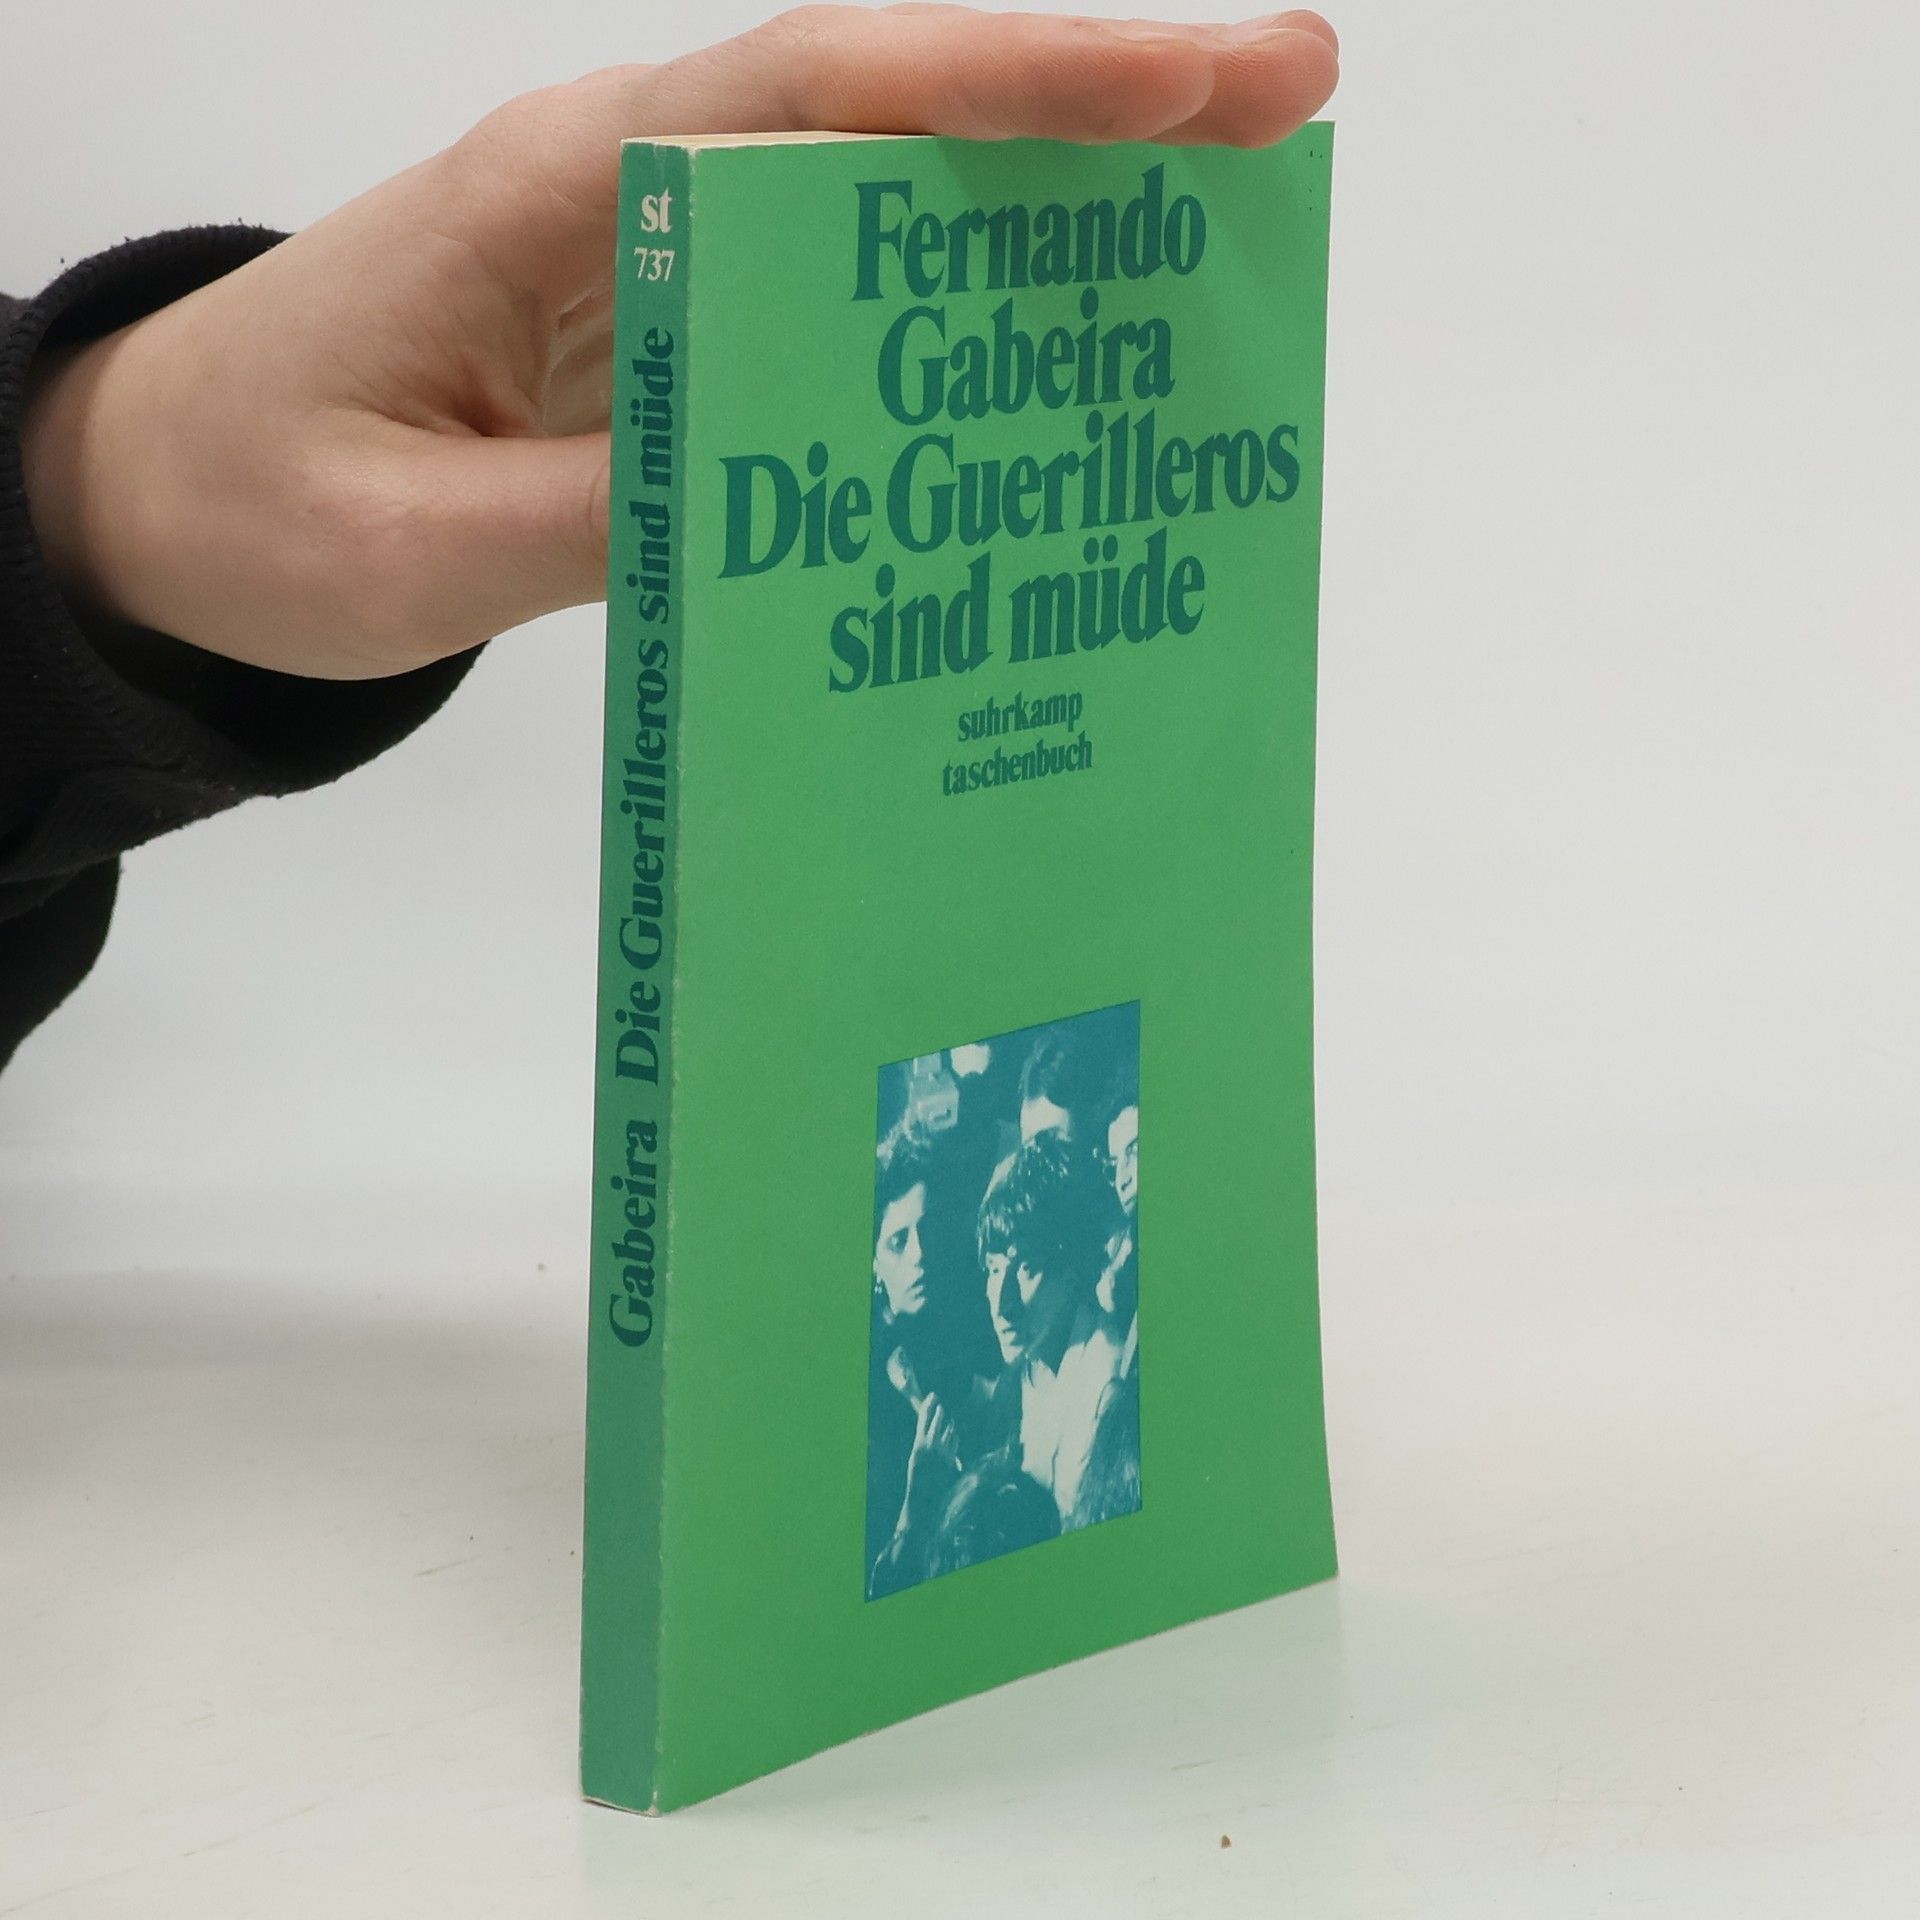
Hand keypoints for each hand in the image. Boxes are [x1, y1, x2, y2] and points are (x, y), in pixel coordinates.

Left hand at [18, 7, 1337, 681]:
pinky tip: (1053, 350)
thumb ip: (608, 518)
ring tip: (1226, 221)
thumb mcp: (413, 543)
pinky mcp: (671, 342)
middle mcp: (633, 192)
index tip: (1194, 73)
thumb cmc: (254, 509)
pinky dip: (955, 312)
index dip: (1019, 77)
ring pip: (882, 198)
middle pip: (892, 113)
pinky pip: (836, 306)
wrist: (163, 506)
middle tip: (1289, 106)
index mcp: (566, 191)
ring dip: (1050, 201)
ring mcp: (660, 261)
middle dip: (1094, 102)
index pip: (827, 95)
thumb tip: (812, 507)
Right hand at [897, 1389, 962, 1533]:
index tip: (933, 1395)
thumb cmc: (918, 1478)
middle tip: (941, 1407)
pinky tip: (953, 1436)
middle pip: (939, 1421)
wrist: (924, 1499)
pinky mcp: (953, 1461)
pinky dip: (954, 1439)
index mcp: (919, 1445)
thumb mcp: (916, 1458)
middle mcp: (932, 1447)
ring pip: (950, 1432)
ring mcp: (944, 1454)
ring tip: (948, 1423)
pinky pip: (956, 1444)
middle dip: (940, 1413)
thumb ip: (923, 1442)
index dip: (929, 1405)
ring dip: (950, 1426)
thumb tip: (929, 1428)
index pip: (924, 1419)